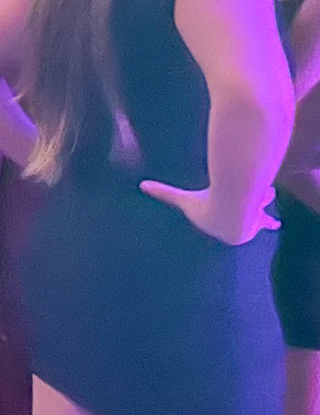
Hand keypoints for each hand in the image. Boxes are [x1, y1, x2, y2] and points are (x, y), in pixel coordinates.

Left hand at [139, 179, 278, 246]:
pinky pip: (264, 222)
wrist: (231, 215)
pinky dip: (268, 223)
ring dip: (251, 202)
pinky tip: (273, 225)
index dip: (210, 208)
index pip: (207, 215)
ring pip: (246, 212)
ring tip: (256, 195)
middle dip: (233, 203)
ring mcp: (240, 226)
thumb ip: (163, 192)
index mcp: (207, 223)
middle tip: (233, 199)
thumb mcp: (182, 198)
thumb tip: (141, 185)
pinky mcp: (257, 223)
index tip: (209, 206)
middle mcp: (223, 228)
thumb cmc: (206, 206)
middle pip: (229, 212)